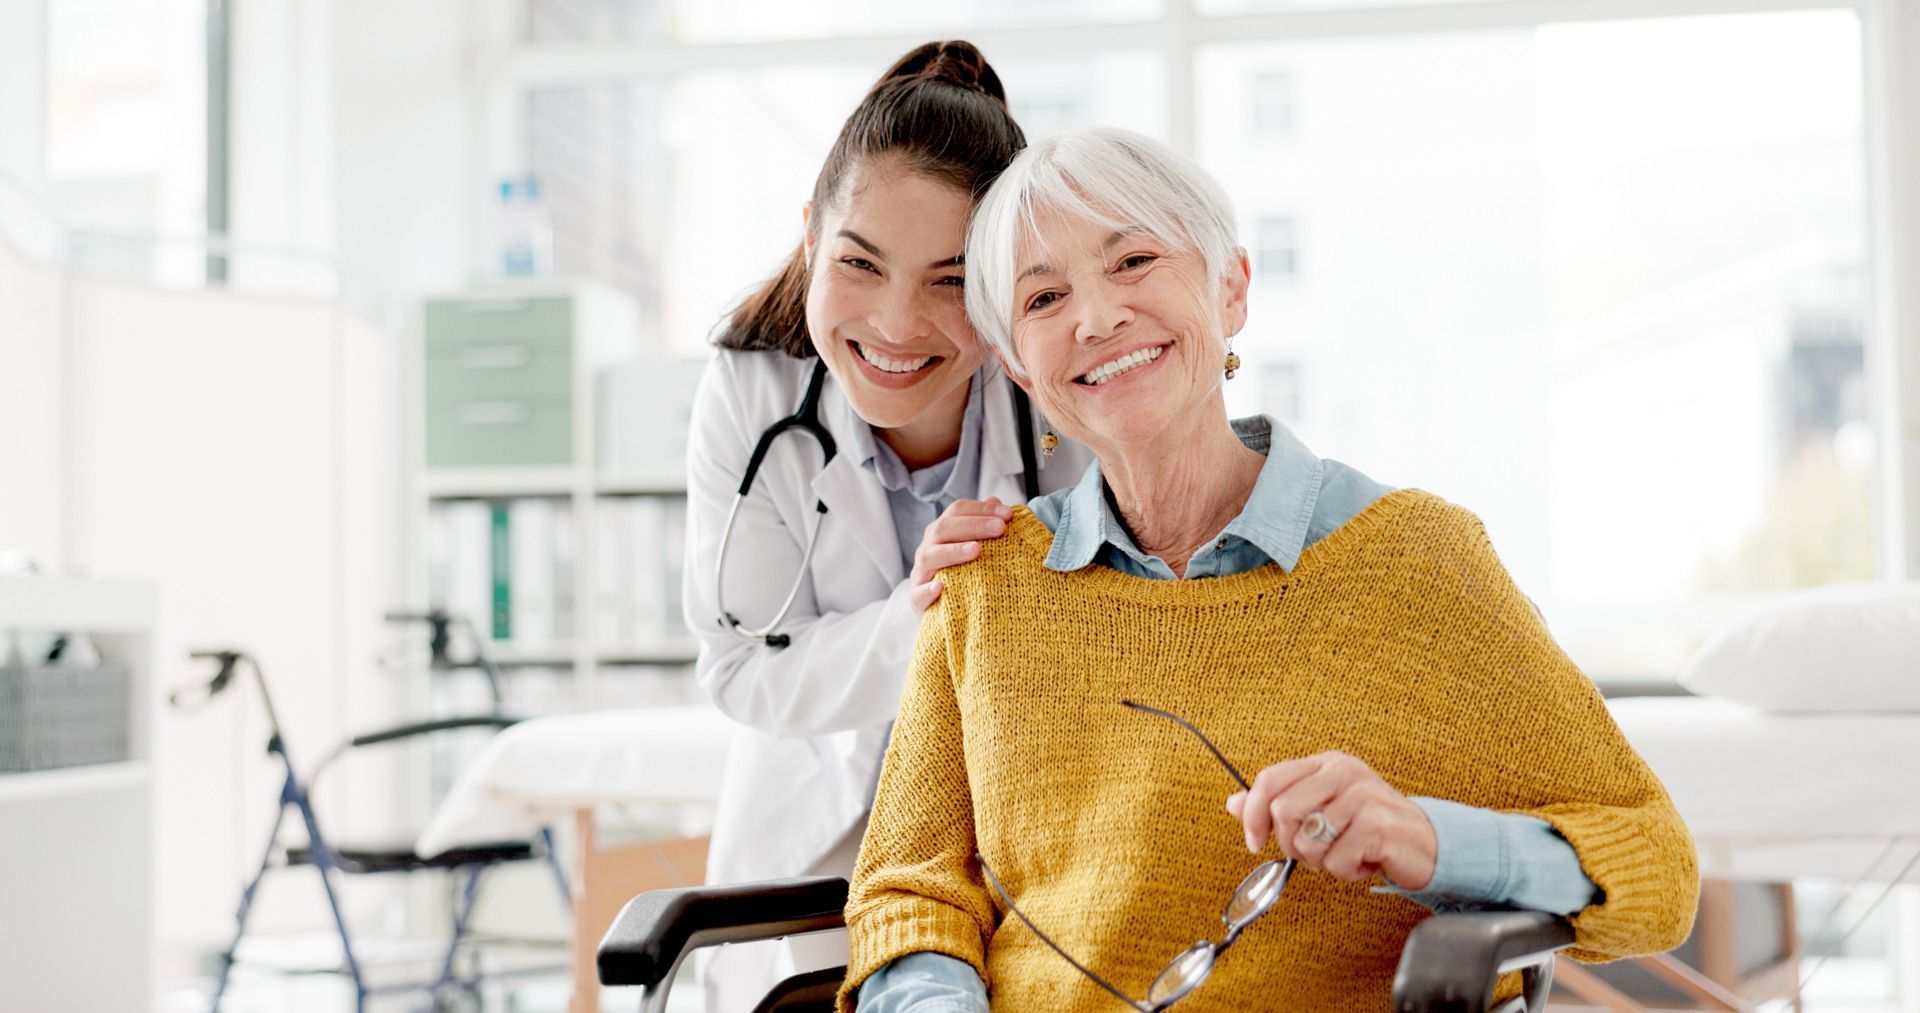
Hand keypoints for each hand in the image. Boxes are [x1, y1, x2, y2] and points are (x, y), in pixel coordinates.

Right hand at [907, 498, 1013, 612]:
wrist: (946, 613)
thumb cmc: (964, 575)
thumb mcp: (975, 549)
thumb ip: (984, 525)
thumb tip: (996, 501)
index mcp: (942, 532)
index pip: (957, 511)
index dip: (981, 509)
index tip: (1008, 514)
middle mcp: (929, 548)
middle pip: (943, 528)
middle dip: (973, 525)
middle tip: (1000, 528)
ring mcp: (921, 573)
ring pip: (930, 556)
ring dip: (953, 552)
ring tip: (976, 551)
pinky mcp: (917, 600)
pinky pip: (918, 594)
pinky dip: (927, 590)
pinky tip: (940, 588)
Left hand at [1225, 750, 1437, 890]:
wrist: (1426, 844)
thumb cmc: (1371, 827)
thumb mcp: (1323, 808)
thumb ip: (1280, 802)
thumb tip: (1233, 803)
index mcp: (1327, 764)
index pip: (1270, 779)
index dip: (1253, 814)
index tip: (1255, 841)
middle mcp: (1344, 772)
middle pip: (1282, 811)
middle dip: (1291, 844)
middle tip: (1316, 852)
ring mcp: (1362, 796)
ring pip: (1306, 840)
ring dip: (1320, 861)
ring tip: (1343, 854)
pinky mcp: (1377, 825)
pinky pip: (1334, 861)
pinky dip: (1344, 872)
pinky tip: (1363, 861)